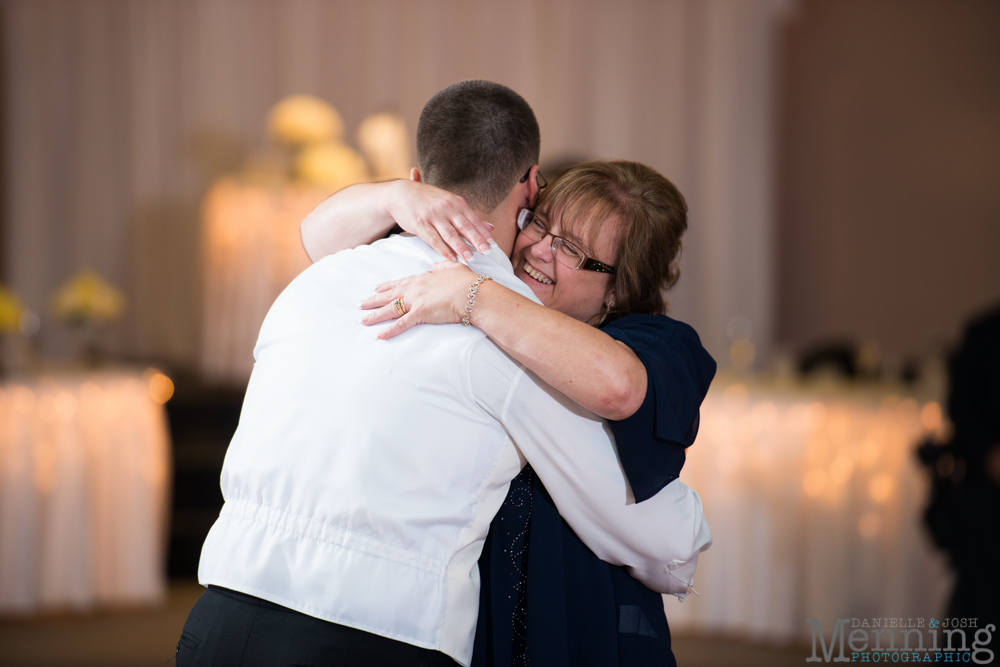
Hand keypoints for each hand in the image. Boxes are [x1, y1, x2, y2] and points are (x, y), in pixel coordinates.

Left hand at [360, 261, 476, 338]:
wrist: (473, 293)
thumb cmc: (467, 282)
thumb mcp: (454, 268)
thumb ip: (443, 266)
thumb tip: (435, 264)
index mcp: (422, 278)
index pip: (400, 282)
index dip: (387, 286)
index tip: (376, 288)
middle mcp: (415, 288)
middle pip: (390, 295)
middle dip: (374, 300)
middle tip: (361, 304)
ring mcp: (416, 300)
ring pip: (390, 309)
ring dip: (375, 315)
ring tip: (363, 320)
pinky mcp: (420, 313)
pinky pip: (402, 324)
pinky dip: (390, 330)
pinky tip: (380, 335)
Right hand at [386, 180, 494, 261]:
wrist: (401, 193)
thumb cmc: (428, 199)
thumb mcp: (451, 202)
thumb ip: (470, 216)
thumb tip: (491, 227)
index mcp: (456, 202)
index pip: (474, 220)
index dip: (484, 233)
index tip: (493, 246)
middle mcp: (446, 208)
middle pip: (465, 227)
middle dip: (477, 241)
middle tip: (486, 253)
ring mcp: (433, 216)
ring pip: (450, 234)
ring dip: (461, 247)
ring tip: (469, 258)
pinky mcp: (420, 224)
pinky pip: (433, 238)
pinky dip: (443, 249)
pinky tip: (450, 257)